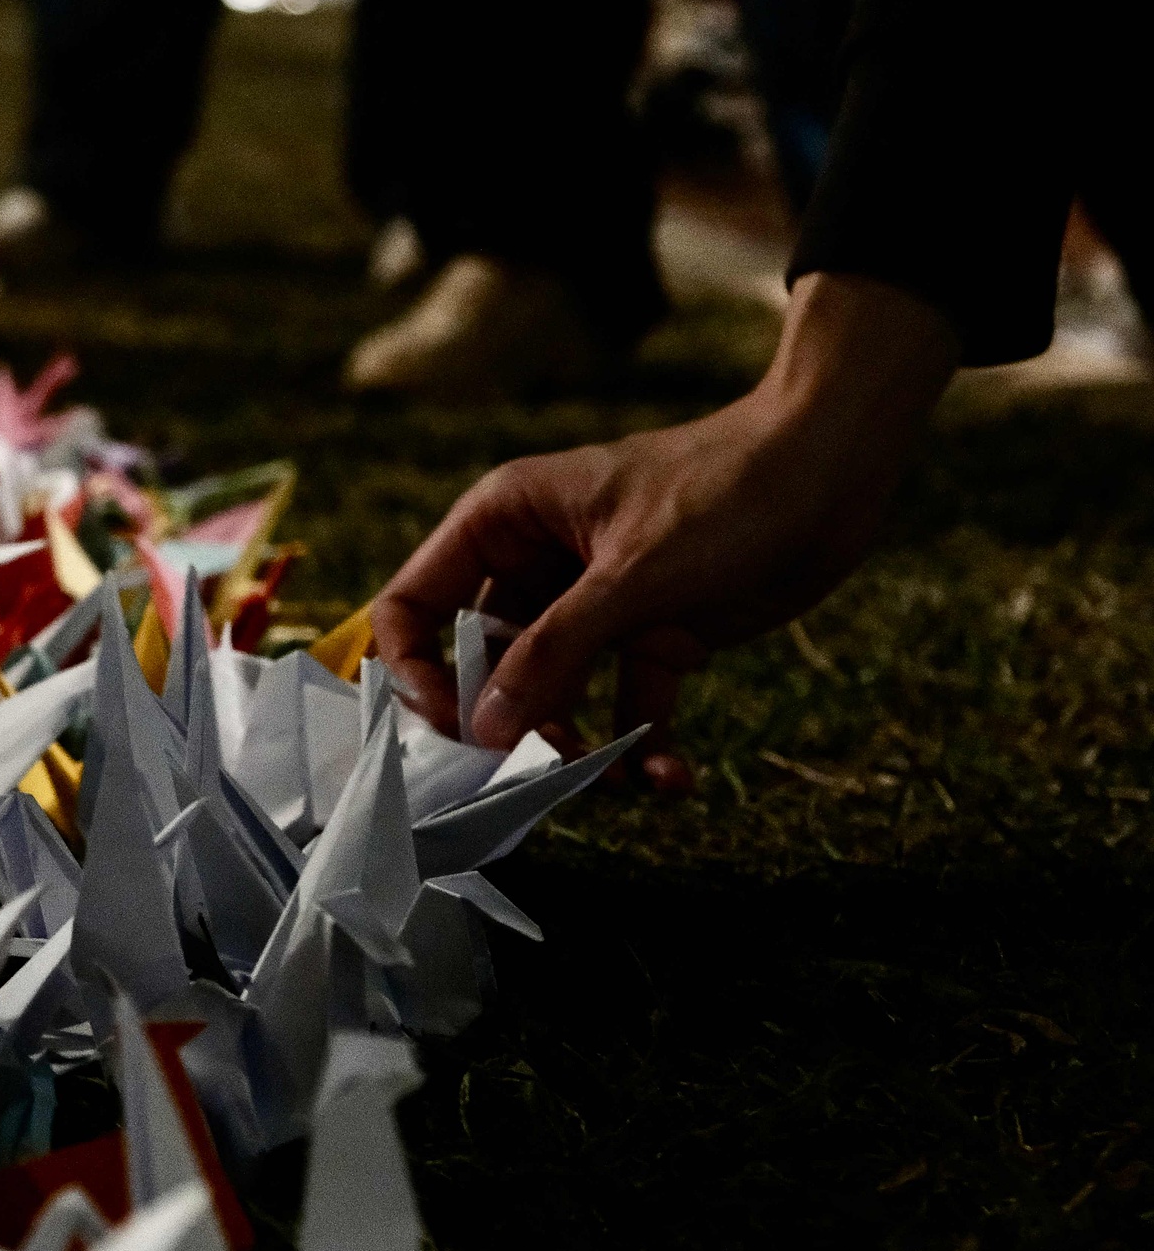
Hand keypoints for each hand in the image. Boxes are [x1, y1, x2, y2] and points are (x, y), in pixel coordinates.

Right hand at [374, 273, 960, 791]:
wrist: (837, 471)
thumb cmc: (727, 492)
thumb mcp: (631, 577)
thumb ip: (552, 655)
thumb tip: (483, 730)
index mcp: (504, 521)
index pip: (414, 604)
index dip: (417, 670)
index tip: (453, 726)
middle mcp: (536, 564)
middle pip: (481, 664)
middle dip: (510, 723)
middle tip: (542, 767)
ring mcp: (592, 605)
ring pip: (552, 696)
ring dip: (577, 747)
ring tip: (616, 780)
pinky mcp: (650, 634)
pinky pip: (625, 706)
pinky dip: (644, 747)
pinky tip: (672, 778)